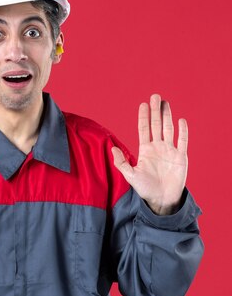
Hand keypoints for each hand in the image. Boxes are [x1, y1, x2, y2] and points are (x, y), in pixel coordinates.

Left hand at [112, 94, 187, 214]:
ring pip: (168, 129)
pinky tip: (180, 120)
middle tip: (155, 96)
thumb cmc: (144, 188)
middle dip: (156, 111)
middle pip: (156, 125)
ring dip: (167, 116)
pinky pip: (182, 141)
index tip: (143, 104)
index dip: (144, 116)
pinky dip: (182, 131)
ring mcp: (169, 151)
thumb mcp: (130, 175)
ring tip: (165, 103)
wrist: (161, 200)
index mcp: (145, 149)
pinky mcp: (181, 157)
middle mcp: (157, 147)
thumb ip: (121, 162)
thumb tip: (112, 148)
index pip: (144, 129)